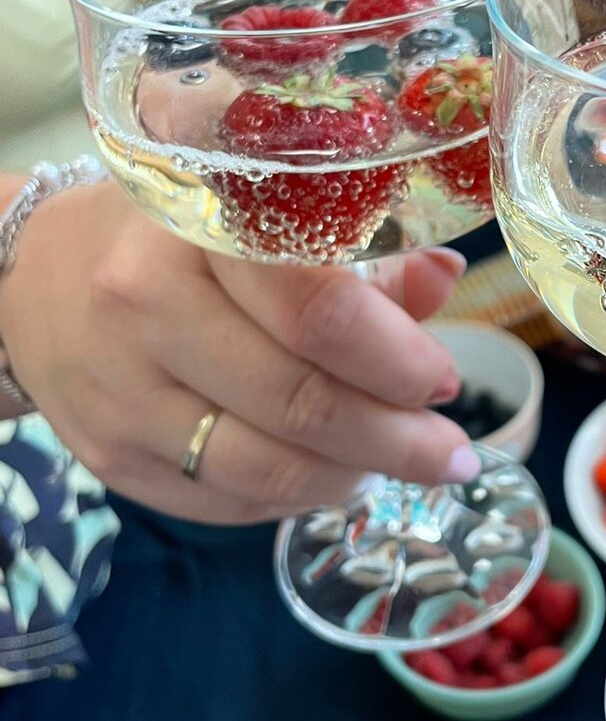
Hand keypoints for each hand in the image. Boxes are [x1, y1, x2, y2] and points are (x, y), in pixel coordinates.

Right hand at [0, 181, 475, 522]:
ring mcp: (121, 393)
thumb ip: (358, 255)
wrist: (30, 277)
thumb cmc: (170, 237)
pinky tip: (332, 476)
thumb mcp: (259, 217)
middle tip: (449, 452)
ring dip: (354, 478)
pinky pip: (227, 503)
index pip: (318, 311)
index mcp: (197, 227)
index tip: (444, 382)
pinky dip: (295, 498)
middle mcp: (146, 308)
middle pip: (302, 402)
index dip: (398, 360)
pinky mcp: (111, 458)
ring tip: (399, 466)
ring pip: (268, 469)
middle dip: (398, 439)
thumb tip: (445, 279)